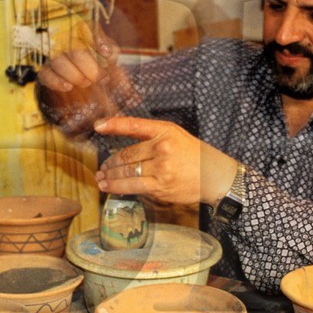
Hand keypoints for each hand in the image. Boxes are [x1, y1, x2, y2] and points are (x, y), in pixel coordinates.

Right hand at [36, 35, 137, 139]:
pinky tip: (67, 87)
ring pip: (60, 60)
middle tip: (100, 79)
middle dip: (90, 65)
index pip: (91, 29)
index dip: (98, 37)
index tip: (107, 52)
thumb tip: (133, 97)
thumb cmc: (95, 75)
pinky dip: (56, 81)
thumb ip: (121, 82)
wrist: (73, 89)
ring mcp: (56, 58)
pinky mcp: (45, 72)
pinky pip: (46, 74)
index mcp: (89, 40)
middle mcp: (71, 45)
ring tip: (86, 83)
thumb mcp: (111, 74)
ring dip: (74, 73)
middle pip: (76, 49)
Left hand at [94, 116, 237, 208]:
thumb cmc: (193, 155)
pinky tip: (110, 188)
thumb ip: (152, 137)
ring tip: (101, 179)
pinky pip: (134, 187)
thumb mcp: (175, 136)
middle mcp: (162, 149)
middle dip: (110, 163)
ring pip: (127, 173)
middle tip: (102, 167)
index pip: (135, 125)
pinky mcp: (161, 188)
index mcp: (165, 131)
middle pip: (126, 155)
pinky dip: (119, 188)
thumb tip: (124, 147)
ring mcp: (161, 169)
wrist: (214, 176)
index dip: (114, 124)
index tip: (98, 125)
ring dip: (110, 177)